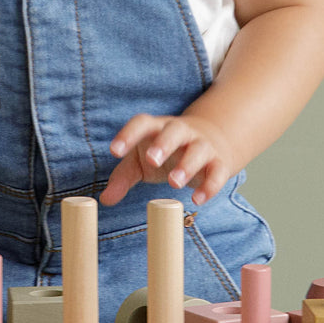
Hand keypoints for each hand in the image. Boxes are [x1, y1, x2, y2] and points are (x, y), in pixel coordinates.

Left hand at [100, 113, 235, 207]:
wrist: (212, 141)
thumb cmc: (166, 152)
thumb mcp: (141, 161)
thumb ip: (123, 177)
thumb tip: (105, 199)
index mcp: (157, 128)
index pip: (142, 123)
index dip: (128, 134)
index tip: (114, 151)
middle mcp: (181, 132)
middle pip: (174, 131)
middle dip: (163, 144)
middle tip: (152, 159)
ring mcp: (202, 146)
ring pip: (198, 150)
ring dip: (187, 165)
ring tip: (173, 183)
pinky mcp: (219, 163)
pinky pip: (217, 172)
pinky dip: (210, 185)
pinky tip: (198, 199)